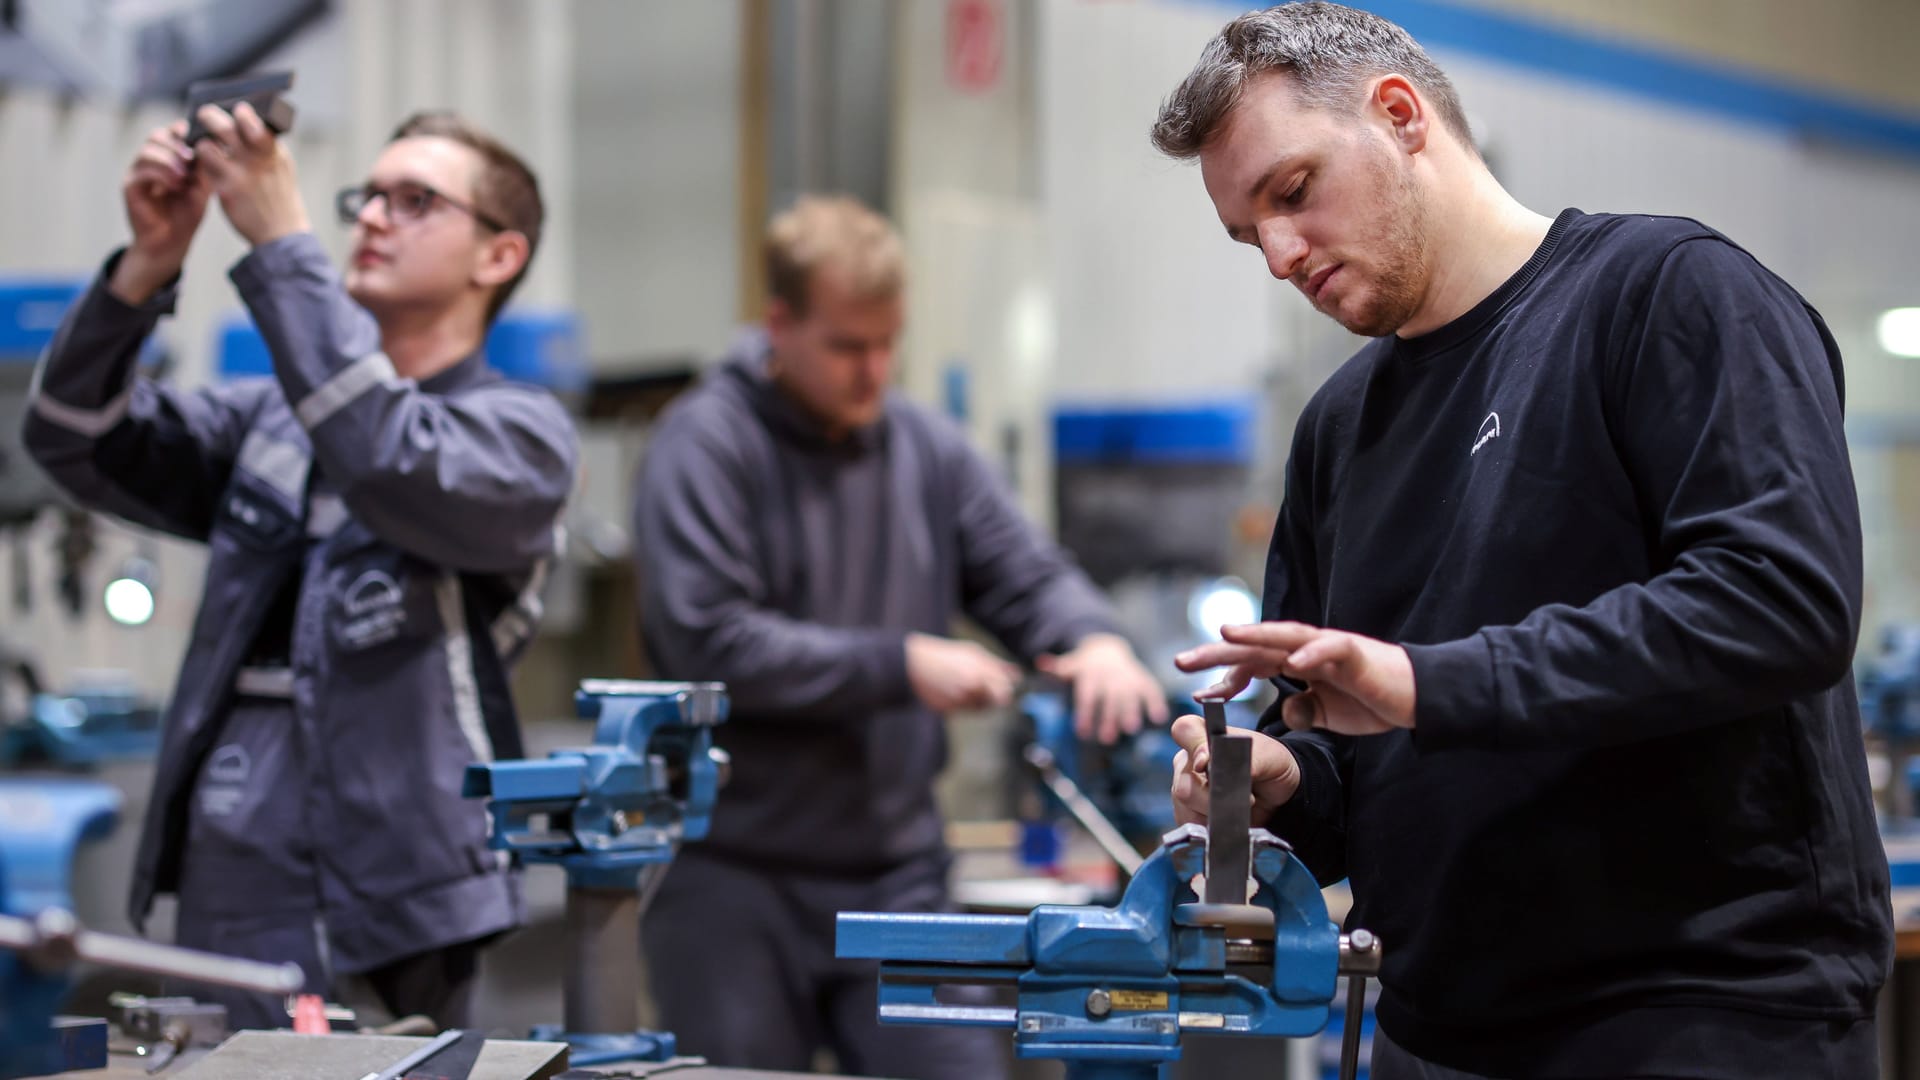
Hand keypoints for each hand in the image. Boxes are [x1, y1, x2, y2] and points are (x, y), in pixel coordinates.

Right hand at [110, 121, 211, 304]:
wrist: (171, 242)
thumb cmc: (186, 215)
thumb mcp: (202, 188)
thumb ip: (204, 168)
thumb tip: (214, 145)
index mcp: (166, 158)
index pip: (169, 133)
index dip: (181, 131)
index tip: (196, 137)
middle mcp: (149, 162)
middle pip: (156, 136)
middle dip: (176, 145)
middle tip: (191, 158)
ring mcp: (137, 173)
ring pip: (147, 151)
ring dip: (169, 160)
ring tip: (184, 176)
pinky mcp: (130, 187)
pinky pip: (141, 171)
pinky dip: (161, 175)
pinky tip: (175, 186)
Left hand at [192, 103, 310, 247]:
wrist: (282, 232)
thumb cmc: (280, 197)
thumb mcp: (281, 167)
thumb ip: (266, 146)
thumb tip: (246, 123)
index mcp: (273, 151)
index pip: (254, 121)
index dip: (242, 113)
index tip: (237, 110)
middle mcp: (256, 160)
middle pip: (224, 127)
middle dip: (209, 116)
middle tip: (203, 115)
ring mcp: (240, 175)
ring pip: (207, 145)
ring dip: (201, 142)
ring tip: (202, 144)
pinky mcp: (226, 190)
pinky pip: (204, 168)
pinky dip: (201, 162)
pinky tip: (202, 164)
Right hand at [905, 632, 1021, 712]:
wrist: (915, 665)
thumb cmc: (947, 656)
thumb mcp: (974, 653)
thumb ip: (997, 665)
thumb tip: (1017, 674)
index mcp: (981, 671)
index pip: (1005, 692)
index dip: (1005, 692)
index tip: (1002, 689)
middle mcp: (972, 687)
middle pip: (995, 704)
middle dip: (993, 700)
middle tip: (986, 693)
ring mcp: (959, 700)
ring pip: (978, 709)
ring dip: (976, 702)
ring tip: (962, 686)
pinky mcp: (948, 710)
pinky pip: (962, 711)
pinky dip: (960, 705)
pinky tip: (950, 691)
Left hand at [1035, 632, 1168, 743]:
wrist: (1106, 649)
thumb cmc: (1083, 667)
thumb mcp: (1069, 666)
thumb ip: (1056, 669)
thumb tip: (1040, 661)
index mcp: (1090, 675)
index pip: (1087, 696)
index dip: (1084, 713)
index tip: (1082, 733)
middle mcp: (1110, 676)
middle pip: (1108, 699)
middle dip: (1108, 718)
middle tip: (1107, 740)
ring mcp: (1128, 678)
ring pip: (1130, 696)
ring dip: (1131, 712)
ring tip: (1131, 729)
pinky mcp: (1143, 680)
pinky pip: (1150, 690)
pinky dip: (1155, 702)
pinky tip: (1158, 718)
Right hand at [1168, 713, 1299, 825]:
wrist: (1280, 793)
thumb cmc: (1271, 764)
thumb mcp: (1270, 757)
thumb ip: (1249, 760)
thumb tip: (1227, 772)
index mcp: (1202, 736)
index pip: (1184, 731)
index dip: (1194, 747)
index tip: (1207, 764)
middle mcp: (1187, 762)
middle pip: (1184, 785)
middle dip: (1214, 799)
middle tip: (1245, 798)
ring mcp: (1184, 789)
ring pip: (1186, 810)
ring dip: (1216, 816)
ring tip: (1237, 810)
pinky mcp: (1187, 815)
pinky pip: (1191, 827)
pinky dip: (1212, 829)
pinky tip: (1228, 822)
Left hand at [1175, 621, 1415, 735]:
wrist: (1414, 697)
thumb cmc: (1371, 700)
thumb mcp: (1326, 714)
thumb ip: (1302, 710)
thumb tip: (1284, 712)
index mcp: (1294, 663)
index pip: (1249, 666)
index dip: (1223, 680)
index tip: (1197, 696)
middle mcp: (1303, 650)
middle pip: (1253, 647)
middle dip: (1217, 652)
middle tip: (1180, 661)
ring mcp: (1326, 646)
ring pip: (1284, 636)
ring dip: (1255, 635)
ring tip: (1227, 634)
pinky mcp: (1353, 651)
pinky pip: (1329, 648)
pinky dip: (1312, 654)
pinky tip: (1293, 661)